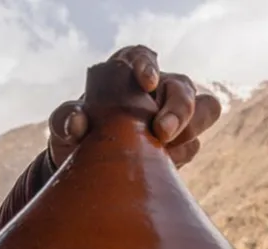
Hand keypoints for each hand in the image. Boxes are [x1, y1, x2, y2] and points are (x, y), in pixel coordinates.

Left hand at [48, 45, 221, 169]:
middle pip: (183, 87)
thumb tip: (77, 122)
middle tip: (162, 133)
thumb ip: (65, 120)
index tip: (147, 82)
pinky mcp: (180, 146)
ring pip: (203, 111)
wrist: (84, 172)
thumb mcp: (63, 128)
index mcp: (126, 77)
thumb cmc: (76, 138)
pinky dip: (179, 156)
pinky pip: (192, 146)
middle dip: (179, 109)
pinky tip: (159, 167)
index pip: (142, 58)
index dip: (147, 66)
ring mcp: (172, 118)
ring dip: (189, 130)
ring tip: (165, 151)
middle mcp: (156, 92)